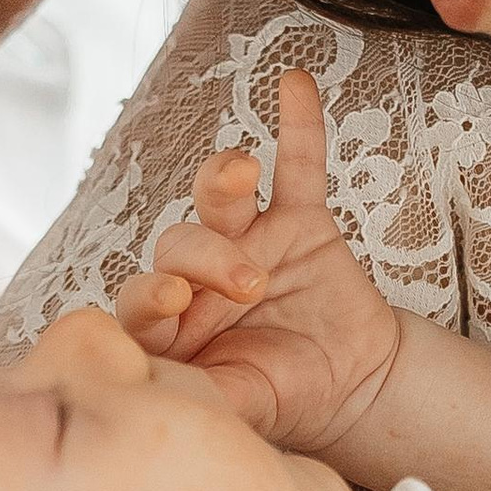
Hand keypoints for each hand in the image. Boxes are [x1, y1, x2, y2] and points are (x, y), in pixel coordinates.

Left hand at [116, 68, 404, 453]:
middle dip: (208, 260)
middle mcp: (200, 274)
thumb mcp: (239, 406)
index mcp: (171, 324)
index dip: (148, 294)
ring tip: (239, 171)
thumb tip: (160, 400)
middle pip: (180, 245)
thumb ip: (202, 396)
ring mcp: (249, 240)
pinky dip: (298, 127)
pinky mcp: (300, 221)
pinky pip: (298, 166)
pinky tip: (294, 84)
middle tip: (247, 287)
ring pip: (221, 199)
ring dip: (223, 179)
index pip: (140, 300)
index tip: (170, 301)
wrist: (351, 387)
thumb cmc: (279, 395)